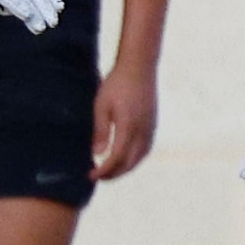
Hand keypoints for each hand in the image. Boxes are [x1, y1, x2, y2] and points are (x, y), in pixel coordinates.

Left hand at [91, 63, 159, 180]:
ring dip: (125, 168)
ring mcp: (150, 129)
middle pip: (129, 163)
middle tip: (99, 177)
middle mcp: (142, 131)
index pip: (116, 158)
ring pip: (139, 158)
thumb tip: (97, 154)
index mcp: (128, 127)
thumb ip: (100, 131)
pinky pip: (145, 149)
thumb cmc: (117, 83)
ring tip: (111, 171)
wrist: (139, 67)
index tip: (91, 175)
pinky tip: (126, 158)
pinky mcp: (153, 125)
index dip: (104, 170)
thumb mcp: (101, 105)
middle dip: (113, 174)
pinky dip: (135, 159)